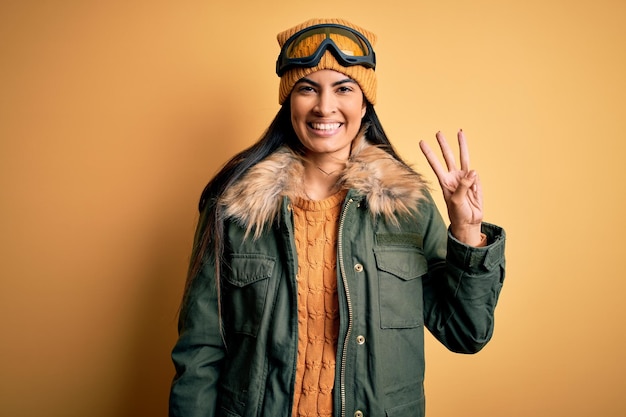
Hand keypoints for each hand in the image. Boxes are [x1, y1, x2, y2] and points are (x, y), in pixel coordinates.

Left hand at [419, 130, 483, 245]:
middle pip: (448, 156)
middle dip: (443, 145)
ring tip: (460, 132)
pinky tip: (474, 195)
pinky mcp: (475, 181)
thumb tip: (473, 171)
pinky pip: (476, 177)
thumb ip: (463, 185)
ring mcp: (465, 178)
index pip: (435, 164)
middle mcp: (453, 177)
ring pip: (463, 157)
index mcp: (444, 181)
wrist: (469, 221)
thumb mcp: (456, 200)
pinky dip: (476, 185)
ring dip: (462, 145)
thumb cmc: (458, 213)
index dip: (429, 153)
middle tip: (438, 133)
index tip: (421, 142)